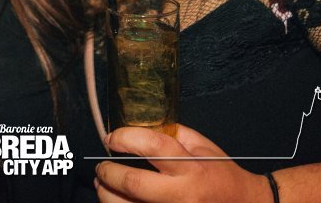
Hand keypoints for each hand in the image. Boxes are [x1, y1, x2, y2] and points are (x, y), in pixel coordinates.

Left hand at [96, 125, 270, 202]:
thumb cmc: (220, 175)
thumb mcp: (201, 146)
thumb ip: (172, 134)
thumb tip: (138, 126)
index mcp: (191, 167)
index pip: (152, 146)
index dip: (125, 138)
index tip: (112, 138)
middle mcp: (182, 195)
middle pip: (132, 183)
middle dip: (108, 172)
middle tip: (101, 167)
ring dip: (107, 195)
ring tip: (103, 185)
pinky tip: (118, 201)